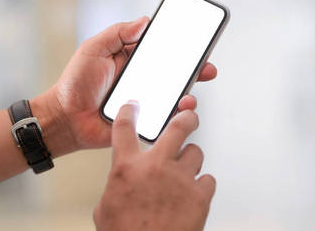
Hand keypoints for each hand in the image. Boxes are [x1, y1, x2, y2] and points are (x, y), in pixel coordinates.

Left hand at [32, 17, 217, 155]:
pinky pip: (166, 117)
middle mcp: (143, 80)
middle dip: (195, 68)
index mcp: (133, 60)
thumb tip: (145, 21)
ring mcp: (146, 101)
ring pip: (174, 95)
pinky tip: (183, 107)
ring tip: (195, 88)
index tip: (196, 40)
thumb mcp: (94, 49)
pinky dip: (178, 113)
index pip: (161, 50)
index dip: (179, 45)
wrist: (65, 119)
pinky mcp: (144, 120)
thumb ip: (117, 33)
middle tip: (207, 66)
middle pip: (175, 73)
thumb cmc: (76, 83)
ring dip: (189, 90)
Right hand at [94, 101, 215, 230]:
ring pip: (196, 153)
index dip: (129, 112)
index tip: (134, 106)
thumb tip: (122, 184)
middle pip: (178, 127)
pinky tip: (194, 195)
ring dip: (191, 162)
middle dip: (186, 117)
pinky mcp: (200, 195)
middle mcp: (155, 167)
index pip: (124, 128)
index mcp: (127, 168)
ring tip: (184, 176)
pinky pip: (208, 179)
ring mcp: (180, 179)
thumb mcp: (106, 209)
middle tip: (188, 117)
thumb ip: (116, 187)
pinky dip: (202, 186)